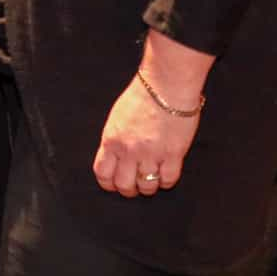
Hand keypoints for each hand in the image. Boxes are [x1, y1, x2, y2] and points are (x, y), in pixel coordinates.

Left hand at [94, 43, 206, 197]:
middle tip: (134, 186)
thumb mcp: (116, 118)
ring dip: (148, 187)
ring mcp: (152, 153)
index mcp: (111, 141)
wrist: (165, 86)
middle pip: (124, 184)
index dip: (108, 184)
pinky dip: (167, 181)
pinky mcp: (174, 153)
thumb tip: (114, 156)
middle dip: (128, 190)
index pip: (103, 173)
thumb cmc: (141, 96)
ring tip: (151, 180)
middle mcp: (129, 150)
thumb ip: (114, 139)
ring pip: (147, 185)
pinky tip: (166, 174)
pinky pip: (169, 179)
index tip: (114, 184)